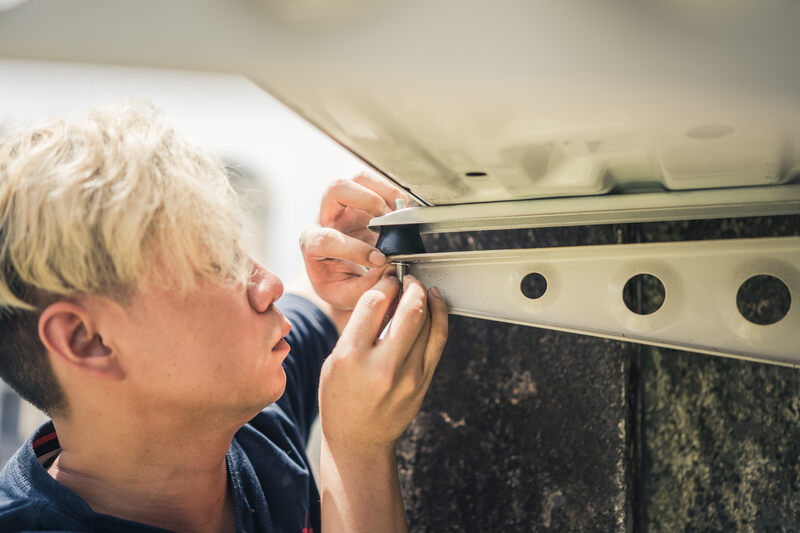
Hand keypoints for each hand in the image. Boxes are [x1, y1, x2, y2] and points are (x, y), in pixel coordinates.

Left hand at [300, 173, 407, 311]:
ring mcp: (343, 206)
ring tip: (399, 211)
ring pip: (356, 179)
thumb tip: (389, 269)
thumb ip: (366, 287)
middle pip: (335, 190)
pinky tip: (402, 210)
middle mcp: (324, 218)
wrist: (342, 276)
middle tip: (387, 220)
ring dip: (381, 190)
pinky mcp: (361, 200)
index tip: (380, 260)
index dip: (355, 249)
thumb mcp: (347, 295)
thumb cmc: (341, 284)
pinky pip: (374, 183)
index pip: (328, 239)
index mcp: (312, 244)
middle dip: (365, 200)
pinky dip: (392, 192)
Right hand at [318, 275, 447, 450]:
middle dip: (411, 285)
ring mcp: (409, 376)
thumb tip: (385, 294)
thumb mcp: (335, 360)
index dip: (385, 285)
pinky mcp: (424, 381)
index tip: (387, 280)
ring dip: (426, 297)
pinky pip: (438, 339)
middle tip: (407, 279)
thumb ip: (358, 328)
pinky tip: (435, 304)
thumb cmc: (341, 398)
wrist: (360, 440)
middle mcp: (383, 366)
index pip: (375, 303)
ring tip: (420, 288)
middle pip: (410, 309)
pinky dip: (440, 316)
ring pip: (429, 322)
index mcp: (351, 357)